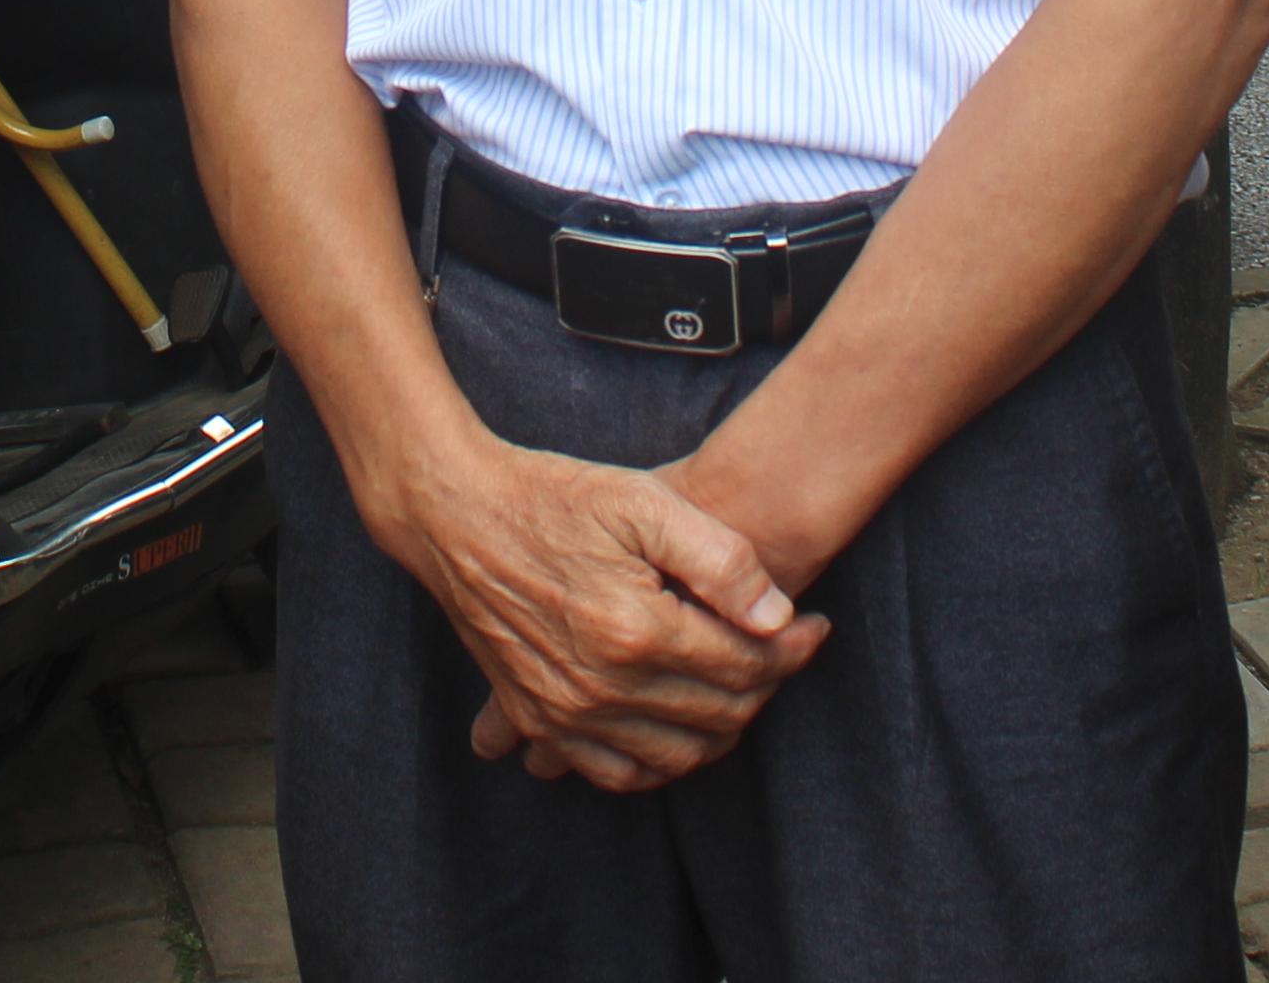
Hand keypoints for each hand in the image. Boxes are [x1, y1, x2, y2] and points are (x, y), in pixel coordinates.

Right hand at [382, 433, 825, 791]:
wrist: (455, 513)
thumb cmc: (553, 497)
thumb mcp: (644, 501)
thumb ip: (720, 558)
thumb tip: (777, 616)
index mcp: (637, 631)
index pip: (746, 665)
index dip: (792, 648)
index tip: (812, 625)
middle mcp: (602, 687)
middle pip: (718, 716)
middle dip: (764, 686)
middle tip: (778, 651)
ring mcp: (564, 712)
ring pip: (674, 758)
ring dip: (718, 731)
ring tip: (735, 688)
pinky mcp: (535, 718)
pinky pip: (612, 772)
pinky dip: (655, 763)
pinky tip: (672, 729)